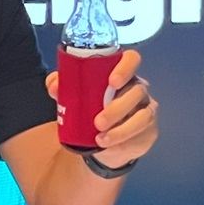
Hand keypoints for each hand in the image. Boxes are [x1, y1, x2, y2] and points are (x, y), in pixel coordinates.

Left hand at [45, 49, 158, 167]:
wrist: (101, 142)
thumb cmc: (89, 111)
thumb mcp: (74, 98)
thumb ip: (63, 88)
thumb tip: (54, 85)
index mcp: (120, 74)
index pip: (131, 59)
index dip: (125, 68)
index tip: (112, 82)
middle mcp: (137, 88)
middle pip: (136, 91)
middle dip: (117, 108)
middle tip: (98, 122)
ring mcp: (146, 109)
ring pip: (142, 115)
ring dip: (122, 129)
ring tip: (101, 139)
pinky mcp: (148, 129)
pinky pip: (142, 133)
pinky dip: (124, 140)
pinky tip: (110, 145)